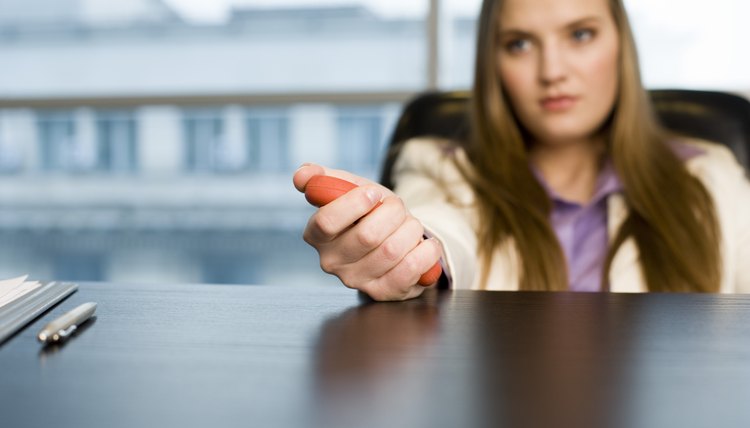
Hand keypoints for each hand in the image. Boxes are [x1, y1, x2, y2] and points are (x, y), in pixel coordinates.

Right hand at [293, 163, 442, 300]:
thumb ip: (324, 179)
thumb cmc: (369, 212)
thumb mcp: (348, 189)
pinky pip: (410, 271)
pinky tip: (426, 244)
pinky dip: (426, 252)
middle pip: (367, 236)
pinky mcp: (383, 292)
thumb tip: (301, 176)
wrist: (395, 236)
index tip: (374, 193)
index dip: (355, 204)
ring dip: (411, 229)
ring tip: (410, 225)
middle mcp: (331, 262)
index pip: (326, 222)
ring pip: (391, 251)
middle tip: (397, 207)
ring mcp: (357, 281)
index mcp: (316, 235)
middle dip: (392, 212)